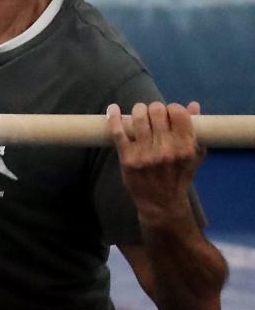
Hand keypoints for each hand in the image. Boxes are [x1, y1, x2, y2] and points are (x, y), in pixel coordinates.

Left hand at [107, 101, 204, 226]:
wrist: (162, 204)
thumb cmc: (179, 177)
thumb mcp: (193, 157)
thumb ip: (195, 132)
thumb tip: (193, 105)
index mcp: (186, 148)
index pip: (178, 113)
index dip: (172, 108)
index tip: (168, 113)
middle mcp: (167, 150)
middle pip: (156, 111)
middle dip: (153, 109)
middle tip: (152, 115)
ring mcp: (146, 154)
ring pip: (138, 117)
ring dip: (138, 111)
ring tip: (139, 114)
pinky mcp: (127, 158)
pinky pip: (117, 131)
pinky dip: (114, 116)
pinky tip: (113, 109)